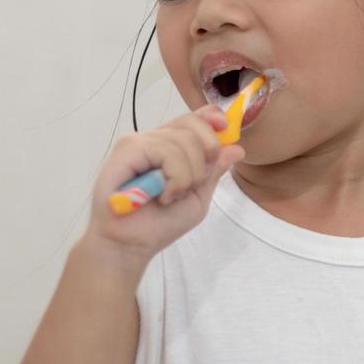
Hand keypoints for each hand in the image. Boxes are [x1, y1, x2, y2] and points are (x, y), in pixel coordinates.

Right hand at [85, 103, 245, 262]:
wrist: (130, 245)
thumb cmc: (160, 224)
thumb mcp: (198, 197)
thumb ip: (213, 172)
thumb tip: (236, 148)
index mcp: (170, 146)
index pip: (194, 118)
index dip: (211, 118)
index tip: (226, 128)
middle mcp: (153, 139)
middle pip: (193, 124)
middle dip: (205, 156)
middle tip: (194, 183)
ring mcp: (138, 142)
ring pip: (183, 141)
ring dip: (187, 177)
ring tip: (170, 197)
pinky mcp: (126, 150)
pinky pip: (165, 152)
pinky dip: (174, 178)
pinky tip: (163, 196)